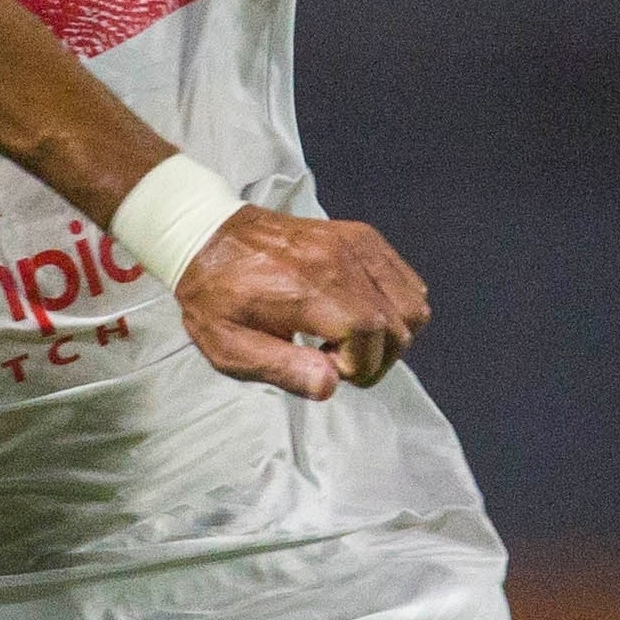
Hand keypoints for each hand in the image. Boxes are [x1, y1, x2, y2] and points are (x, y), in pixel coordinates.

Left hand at [174, 206, 427, 400]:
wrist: (205, 235)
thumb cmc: (214, 295)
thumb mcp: (230, 347)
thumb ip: (283, 369)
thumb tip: (332, 384)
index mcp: (308, 289)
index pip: (370, 336)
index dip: (357, 366)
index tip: (324, 366)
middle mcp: (340, 261)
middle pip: (399, 325)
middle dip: (376, 357)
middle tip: (333, 357)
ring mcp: (354, 244)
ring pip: (413, 303)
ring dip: (390, 333)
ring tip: (347, 336)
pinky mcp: (360, 237)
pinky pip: (405, 279)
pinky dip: (395, 305)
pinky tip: (357, 313)